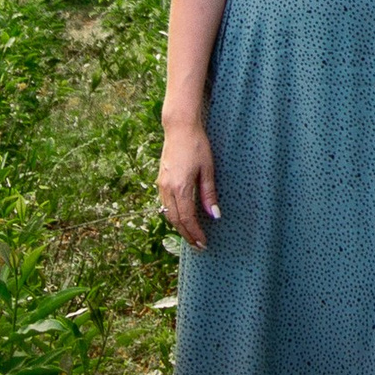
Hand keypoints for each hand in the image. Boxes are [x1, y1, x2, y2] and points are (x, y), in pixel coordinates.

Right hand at [158, 122, 220, 247]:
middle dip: (186, 234)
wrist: (179, 129)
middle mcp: (167, 189)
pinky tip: (182, 218)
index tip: (203, 243)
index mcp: (180, 187)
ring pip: (167, 213)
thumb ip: (209, 193)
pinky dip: (173, 215)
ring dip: (179, 226)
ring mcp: (161, 185)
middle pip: (174, 220)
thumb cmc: (197, 146)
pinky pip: (165, 204)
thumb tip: (214, 215)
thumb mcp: (208, 169)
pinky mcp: (160, 181)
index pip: (186, 218)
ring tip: (192, 235)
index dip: (194, 233)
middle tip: (198, 245)